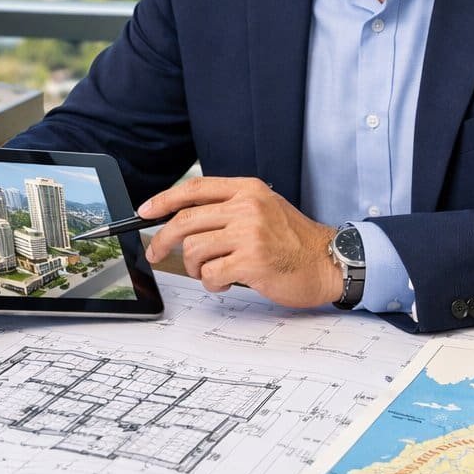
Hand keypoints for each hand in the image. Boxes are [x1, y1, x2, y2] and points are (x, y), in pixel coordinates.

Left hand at [141, 176, 341, 308]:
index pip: (194, 189)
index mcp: (248, 189)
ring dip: (195, 268)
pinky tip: (227, 282)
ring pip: (194, 250)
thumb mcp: (264, 208)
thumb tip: (182, 219)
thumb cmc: (294, 241)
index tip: (145, 211)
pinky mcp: (252, 261)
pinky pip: (210, 274)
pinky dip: (212, 284)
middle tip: (156, 254)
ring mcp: (250, 233)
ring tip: (212, 272)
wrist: (328, 262)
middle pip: (185, 220)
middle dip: (162, 241)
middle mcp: (247, 207)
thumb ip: (229, 207)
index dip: (163, 200)